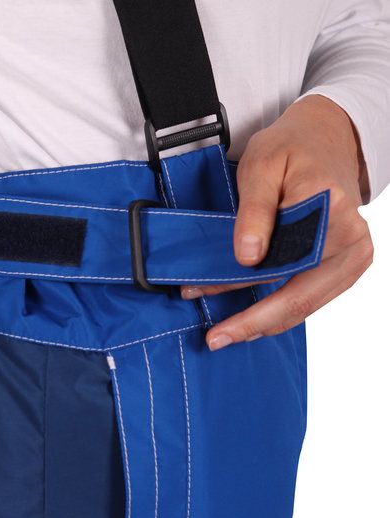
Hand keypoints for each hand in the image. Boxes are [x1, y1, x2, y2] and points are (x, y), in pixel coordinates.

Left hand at [181, 95, 373, 349]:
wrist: (327, 140)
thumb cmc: (293, 150)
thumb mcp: (262, 165)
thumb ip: (254, 211)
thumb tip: (248, 257)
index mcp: (330, 209)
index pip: (279, 262)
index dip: (239, 286)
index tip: (200, 294)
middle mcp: (351, 237)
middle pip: (298, 295)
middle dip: (253, 322)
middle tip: (216, 338)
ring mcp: (355, 255)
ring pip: (305, 305)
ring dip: (265, 322)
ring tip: (230, 333)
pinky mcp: (349, 266)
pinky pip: (313, 299)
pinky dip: (282, 312)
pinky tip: (255, 321)